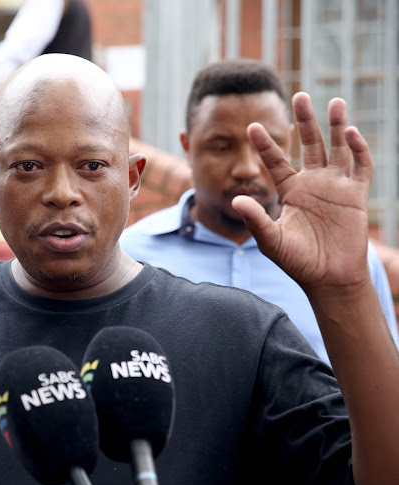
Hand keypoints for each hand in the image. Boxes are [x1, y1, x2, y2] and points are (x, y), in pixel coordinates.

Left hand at [233, 92, 372, 291]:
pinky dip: (358, 149)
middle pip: (309, 144)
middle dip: (304, 121)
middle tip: (299, 95)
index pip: (276, 161)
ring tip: (334, 102)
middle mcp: (312, 183)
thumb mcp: (271, 241)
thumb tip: (235, 198)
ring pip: (337, 149)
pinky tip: (351, 133)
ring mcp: (336, 187)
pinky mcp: (356, 196)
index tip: (251, 126)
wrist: (328, 278)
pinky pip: (360, 167)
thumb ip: (255, 219)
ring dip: (336, 126)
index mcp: (290, 191)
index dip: (265, 144)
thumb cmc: (298, 261)